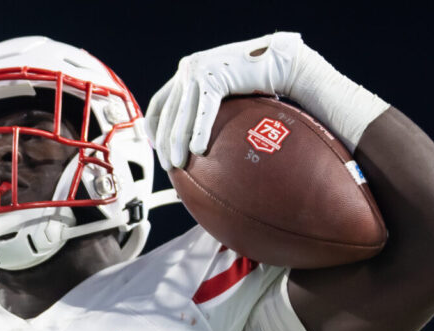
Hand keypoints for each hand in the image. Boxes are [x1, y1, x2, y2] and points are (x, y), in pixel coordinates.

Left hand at [145, 32, 303, 169]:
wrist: (280, 61)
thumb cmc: (259, 83)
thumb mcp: (227, 93)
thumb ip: (210, 108)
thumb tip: (203, 144)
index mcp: (186, 72)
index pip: (159, 103)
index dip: (153, 127)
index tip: (155, 147)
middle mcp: (187, 69)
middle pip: (168, 114)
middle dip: (164, 143)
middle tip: (168, 166)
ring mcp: (199, 71)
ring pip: (182, 115)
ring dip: (177, 144)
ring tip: (178, 165)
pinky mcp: (214, 76)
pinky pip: (203, 111)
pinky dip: (198, 133)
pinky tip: (198, 151)